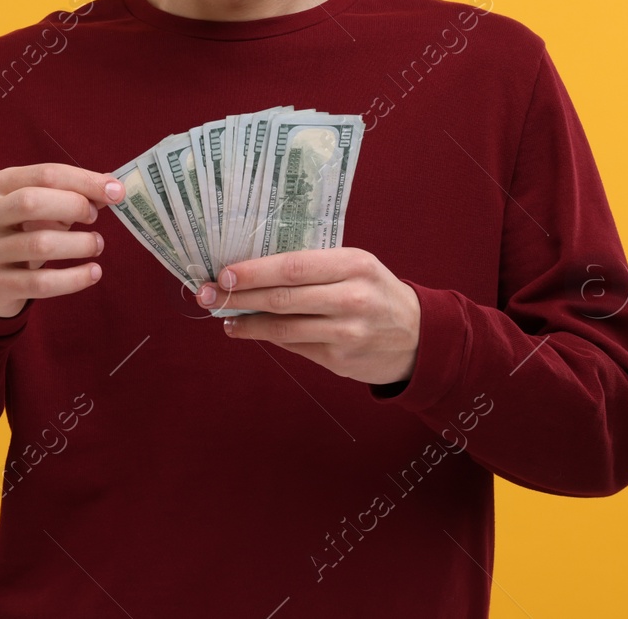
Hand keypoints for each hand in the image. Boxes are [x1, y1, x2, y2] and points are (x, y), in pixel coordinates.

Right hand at [0, 163, 124, 318]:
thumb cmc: (21, 232)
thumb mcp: (39, 208)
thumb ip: (71, 195)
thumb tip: (112, 189)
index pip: (45, 174)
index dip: (84, 181)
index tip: (116, 192)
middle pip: (32, 202)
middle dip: (74, 206)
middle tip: (95, 217)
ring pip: (39, 244)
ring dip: (79, 243)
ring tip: (97, 244)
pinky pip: (41, 283)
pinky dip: (74, 278)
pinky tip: (94, 272)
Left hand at [198, 248, 420, 385]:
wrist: (420, 337)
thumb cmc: (375, 292)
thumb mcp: (355, 267)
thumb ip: (313, 267)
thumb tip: (252, 271)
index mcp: (354, 265)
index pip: (294, 266)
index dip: (255, 271)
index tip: (224, 273)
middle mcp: (352, 299)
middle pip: (283, 298)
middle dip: (239, 296)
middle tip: (207, 294)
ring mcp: (347, 333)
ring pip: (284, 328)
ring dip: (246, 323)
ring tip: (222, 317)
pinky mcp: (340, 361)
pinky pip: (294, 347)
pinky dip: (266, 338)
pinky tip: (248, 331)